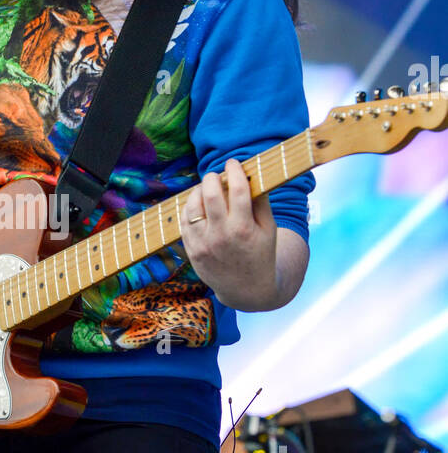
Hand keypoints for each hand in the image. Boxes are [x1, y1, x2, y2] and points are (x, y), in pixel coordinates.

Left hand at [179, 159, 279, 310]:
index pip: (237, 190)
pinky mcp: (192, 250)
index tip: (233, 163)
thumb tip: (251, 174)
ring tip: (206, 189)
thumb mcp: (269, 230)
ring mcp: (203, 244)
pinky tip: (198, 205)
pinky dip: (189, 209)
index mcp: (243, 229)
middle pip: (210, 194)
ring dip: (197, 192)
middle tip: (216, 175)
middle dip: (212, 178)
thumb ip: (261, 202)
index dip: (234, 171)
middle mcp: (220, 235)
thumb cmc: (261, 254)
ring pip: (192, 206)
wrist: (247, 290)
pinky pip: (184, 222)